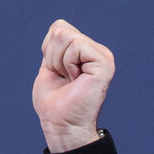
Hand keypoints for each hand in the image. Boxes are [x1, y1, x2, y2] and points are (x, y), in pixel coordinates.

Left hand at [32, 20, 114, 152]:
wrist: (62, 126)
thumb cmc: (56, 104)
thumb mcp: (51, 66)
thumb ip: (56, 46)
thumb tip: (59, 27)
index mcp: (88, 52)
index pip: (59, 27)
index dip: (49, 50)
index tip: (58, 73)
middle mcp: (98, 52)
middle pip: (61, 30)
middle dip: (52, 56)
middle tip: (63, 79)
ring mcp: (103, 57)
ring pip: (65, 36)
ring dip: (58, 61)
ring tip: (69, 80)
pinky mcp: (104, 64)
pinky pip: (76, 46)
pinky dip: (67, 64)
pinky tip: (76, 80)